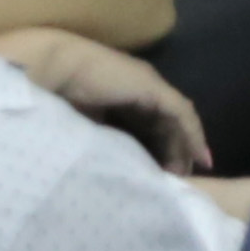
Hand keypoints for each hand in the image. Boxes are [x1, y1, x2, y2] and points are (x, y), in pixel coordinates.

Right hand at [0, 29, 211, 173]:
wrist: (52, 70)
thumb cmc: (57, 98)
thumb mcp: (86, 126)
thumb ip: (103, 140)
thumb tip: (112, 167)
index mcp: (123, 97)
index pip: (150, 125)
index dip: (160, 148)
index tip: (165, 175)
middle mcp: (141, 90)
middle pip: (167, 124)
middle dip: (175, 152)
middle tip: (178, 180)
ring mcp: (149, 86)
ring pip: (178, 120)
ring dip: (185, 147)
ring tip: (187, 174)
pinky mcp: (153, 88)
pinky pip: (181, 114)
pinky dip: (192, 135)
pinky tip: (198, 156)